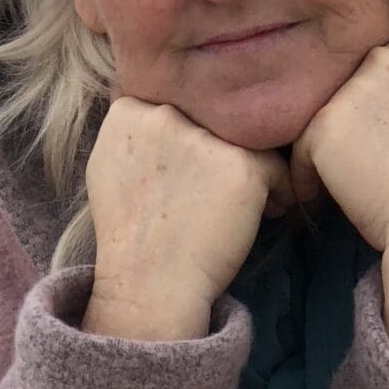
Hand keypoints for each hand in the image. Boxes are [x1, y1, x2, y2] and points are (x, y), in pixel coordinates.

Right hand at [84, 97, 296, 335]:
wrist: (150, 284)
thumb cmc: (131, 238)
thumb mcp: (110, 168)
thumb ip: (135, 133)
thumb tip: (164, 113)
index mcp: (129, 112)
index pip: (178, 104)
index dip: (192, 139)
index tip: (194, 173)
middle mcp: (165, 114)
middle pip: (214, 118)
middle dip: (222, 150)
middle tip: (221, 189)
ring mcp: (204, 137)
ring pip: (247, 138)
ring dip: (251, 168)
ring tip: (245, 202)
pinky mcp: (242, 164)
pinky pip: (277, 167)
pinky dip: (278, 190)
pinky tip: (265, 213)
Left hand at [287, 31, 388, 254]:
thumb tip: (374, 74)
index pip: (374, 68)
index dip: (374, 110)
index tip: (388, 144)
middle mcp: (382, 57)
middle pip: (344, 91)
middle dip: (347, 127)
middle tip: (365, 166)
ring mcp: (350, 90)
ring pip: (320, 119)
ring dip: (326, 152)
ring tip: (349, 184)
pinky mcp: (323, 125)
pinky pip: (299, 151)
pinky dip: (307, 178)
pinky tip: (326, 199)